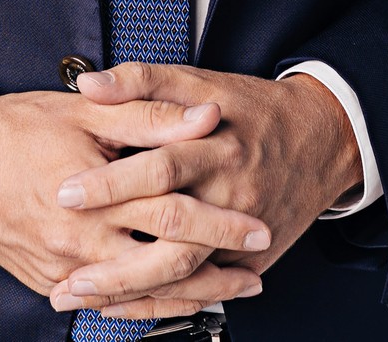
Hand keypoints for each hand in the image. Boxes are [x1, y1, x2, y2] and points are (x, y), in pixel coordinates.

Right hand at [0, 88, 272, 311]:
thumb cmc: (15, 129)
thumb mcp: (84, 111)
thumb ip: (148, 115)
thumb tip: (205, 116)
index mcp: (93, 194)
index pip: (173, 212)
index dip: (220, 222)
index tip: (257, 227)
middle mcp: (79, 240)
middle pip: (162, 266)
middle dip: (215, 272)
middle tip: (256, 269)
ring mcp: (61, 268)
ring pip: (136, 294)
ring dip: (186, 295)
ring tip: (226, 292)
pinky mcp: (47, 282)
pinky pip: (103, 304)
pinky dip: (142, 305)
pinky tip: (169, 300)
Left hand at [48, 62, 360, 318]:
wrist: (321, 139)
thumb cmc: (251, 109)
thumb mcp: (199, 81)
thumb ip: (141, 82)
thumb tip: (89, 86)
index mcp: (216, 146)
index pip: (160, 168)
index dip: (112, 183)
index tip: (66, 193)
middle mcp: (231, 193)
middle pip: (173, 234)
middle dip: (117, 259)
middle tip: (68, 271)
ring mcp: (243, 233)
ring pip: (186, 272)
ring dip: (131, 290)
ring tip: (80, 295)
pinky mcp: (250, 259)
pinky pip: (204, 289)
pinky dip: (162, 302)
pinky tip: (122, 306)